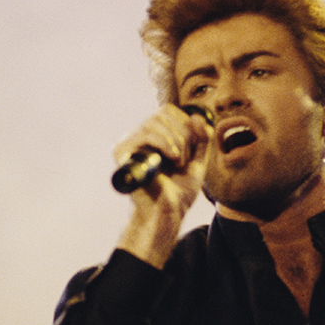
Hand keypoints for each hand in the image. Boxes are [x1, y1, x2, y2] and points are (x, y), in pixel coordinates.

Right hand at [113, 105, 212, 267]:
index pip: (169, 111)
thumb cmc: (179, 191)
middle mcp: (139, 136)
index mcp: (155, 136)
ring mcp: (129, 143)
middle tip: (184, 159)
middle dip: (183, 135)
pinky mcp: (122, 152)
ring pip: (155, 122)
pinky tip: (170, 159)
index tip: (191, 151)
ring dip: (175, 142)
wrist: (167, 213)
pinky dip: (164, 144)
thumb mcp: (198, 161)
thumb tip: (197, 116)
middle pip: (164, 113)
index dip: (186, 125)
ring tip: (178, 162)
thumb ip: (201, 138)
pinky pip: (145, 134)